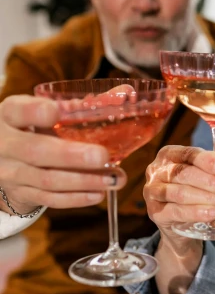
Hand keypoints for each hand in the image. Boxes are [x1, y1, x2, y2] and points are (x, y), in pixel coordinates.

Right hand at [0, 94, 125, 214]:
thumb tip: (125, 94)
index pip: (17, 111)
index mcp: (10, 116)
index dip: (34, 112)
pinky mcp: (23, 193)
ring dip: (84, 181)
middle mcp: (6, 145)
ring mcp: (12, 173)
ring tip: (114, 178)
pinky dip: (76, 198)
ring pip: (47, 179)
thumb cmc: (30, 128)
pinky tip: (99, 193)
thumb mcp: (42, 111)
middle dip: (72, 156)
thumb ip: (78, 104)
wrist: (2, 158)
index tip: (55, 112)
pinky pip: (50, 199)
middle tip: (102, 156)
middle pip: (36, 151)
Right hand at [144, 145, 214, 293]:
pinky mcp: (154, 212)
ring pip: (180, 193)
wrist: (179, 224)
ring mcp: (152, 191)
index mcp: (169, 155)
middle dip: (211, 182)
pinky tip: (212, 214)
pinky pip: (175, 211)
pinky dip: (195, 212)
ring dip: (206, 198)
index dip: (206, 161)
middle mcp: (157, 170)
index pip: (188, 154)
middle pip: (183, 173)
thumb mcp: (203, 178)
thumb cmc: (193, 193)